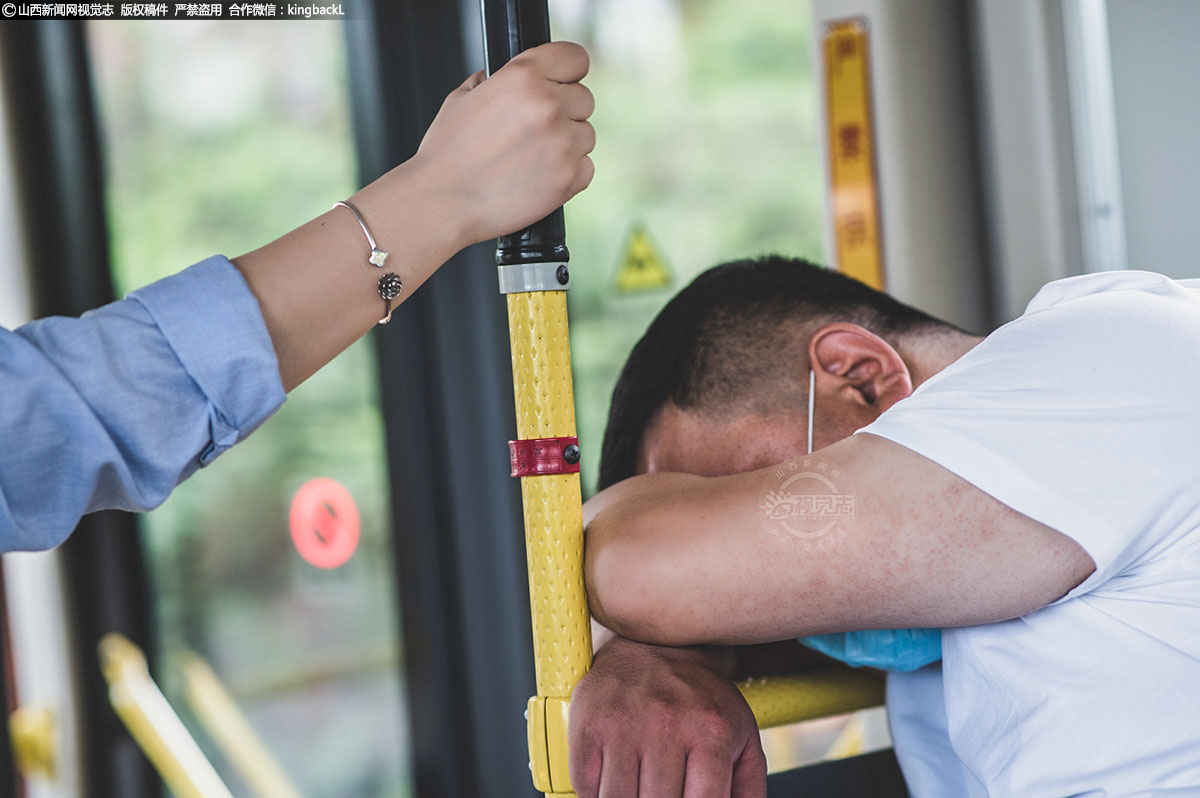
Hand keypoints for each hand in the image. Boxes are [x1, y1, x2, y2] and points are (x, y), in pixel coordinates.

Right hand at [409, 41, 595, 245]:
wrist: (443, 202)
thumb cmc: (447, 154)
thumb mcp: (462, 99)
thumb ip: (492, 81)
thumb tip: (500, 76)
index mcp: (523, 77)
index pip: (575, 58)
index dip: (568, 71)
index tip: (563, 82)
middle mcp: (548, 105)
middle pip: (584, 99)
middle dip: (565, 111)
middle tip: (535, 130)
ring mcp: (562, 143)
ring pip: (586, 134)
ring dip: (566, 143)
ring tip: (531, 157)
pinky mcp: (569, 178)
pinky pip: (586, 167)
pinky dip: (569, 173)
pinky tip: (539, 176)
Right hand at [569, 636, 766, 797]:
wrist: (656, 644)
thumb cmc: (702, 699)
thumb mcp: (742, 737)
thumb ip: (748, 788)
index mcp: (712, 730)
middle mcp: (666, 723)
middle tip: (664, 791)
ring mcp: (623, 723)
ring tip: (640, 788)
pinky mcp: (587, 723)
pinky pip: (584, 786)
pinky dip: (595, 794)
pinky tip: (614, 779)